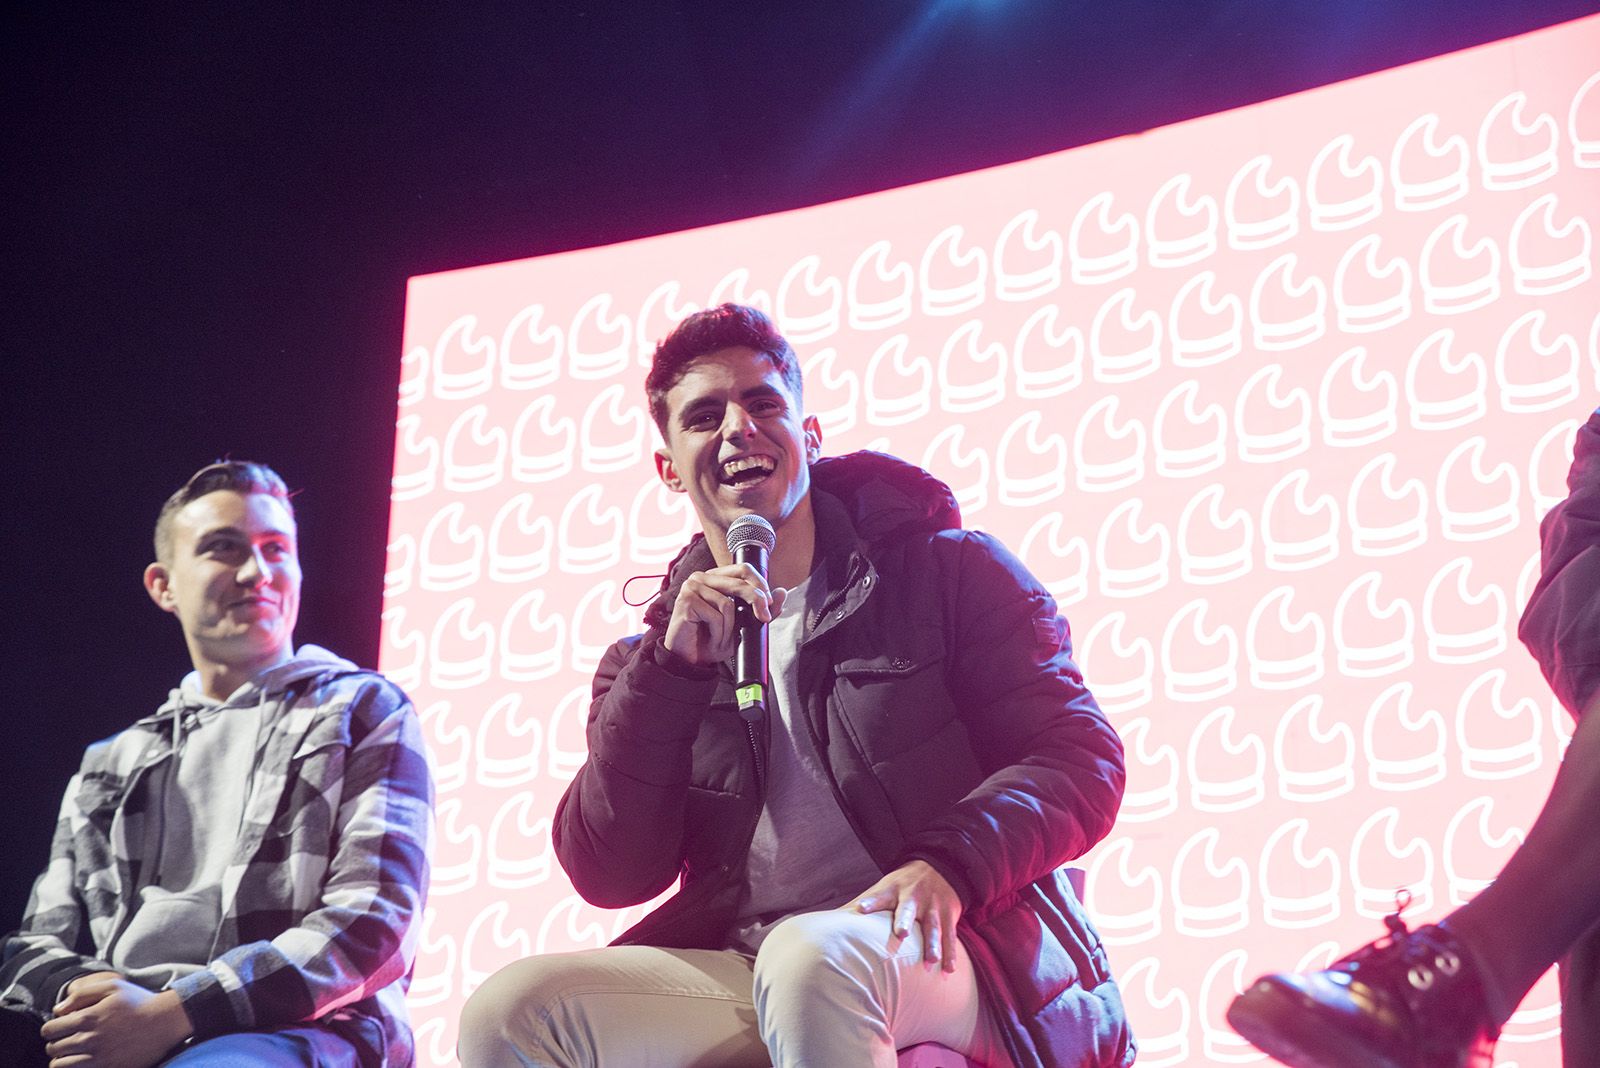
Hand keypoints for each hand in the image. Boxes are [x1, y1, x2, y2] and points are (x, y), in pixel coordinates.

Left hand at [42, 973, 192, 1067]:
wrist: (165, 1022)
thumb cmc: (139, 1002)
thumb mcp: (113, 986)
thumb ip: (82, 993)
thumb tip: (58, 1010)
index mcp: (88, 1017)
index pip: (49, 1029)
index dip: (51, 1028)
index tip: (61, 1027)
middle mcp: (89, 1039)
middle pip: (53, 1048)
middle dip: (56, 1043)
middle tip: (67, 1039)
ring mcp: (98, 1056)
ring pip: (60, 1065)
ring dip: (62, 1059)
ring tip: (72, 1053)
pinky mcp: (107, 1067)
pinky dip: (74, 1067)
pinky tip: (82, 1061)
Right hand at [663, 563, 786, 665]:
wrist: (689, 660)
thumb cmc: (711, 640)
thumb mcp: (742, 625)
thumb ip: (760, 608)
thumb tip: (782, 592)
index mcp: (714, 577)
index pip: (742, 569)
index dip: (760, 584)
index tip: (769, 604)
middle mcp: (701, 577)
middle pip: (739, 582)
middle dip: (756, 601)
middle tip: (763, 618)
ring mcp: (691, 587)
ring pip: (728, 604)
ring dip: (729, 628)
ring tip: (720, 639)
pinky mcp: (686, 601)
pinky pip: (716, 616)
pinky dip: (719, 633)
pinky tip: (710, 639)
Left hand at [849, 860, 962, 971]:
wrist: (940, 866)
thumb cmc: (903, 885)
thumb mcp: (884, 888)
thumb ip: (863, 903)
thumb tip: (831, 920)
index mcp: (893, 891)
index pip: (880, 896)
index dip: (871, 902)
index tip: (861, 908)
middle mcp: (913, 898)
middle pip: (908, 909)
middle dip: (905, 921)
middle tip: (902, 933)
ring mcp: (932, 906)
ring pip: (933, 926)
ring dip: (933, 943)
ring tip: (932, 960)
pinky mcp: (948, 915)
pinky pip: (950, 936)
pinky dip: (951, 953)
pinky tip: (949, 970)